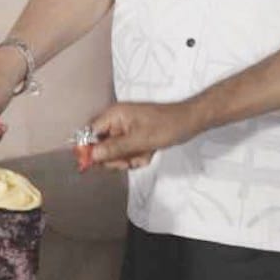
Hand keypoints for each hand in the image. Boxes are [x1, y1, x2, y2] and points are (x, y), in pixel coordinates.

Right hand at [87, 101, 205, 169]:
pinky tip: (148, 154)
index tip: (94, 164)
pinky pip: (126, 153)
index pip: (89, 133)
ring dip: (128, 159)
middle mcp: (116, 121)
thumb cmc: (167, 125)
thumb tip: (93, 155)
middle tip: (128, 161)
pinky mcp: (133, 137)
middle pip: (100, 146)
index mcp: (114, 115)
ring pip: (115, 153)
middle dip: (115, 158)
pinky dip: (136, 157)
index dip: (89, 149)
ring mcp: (125, 130)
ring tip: (143, 155)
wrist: (190, 122)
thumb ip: (114, 148)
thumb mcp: (140, 140)